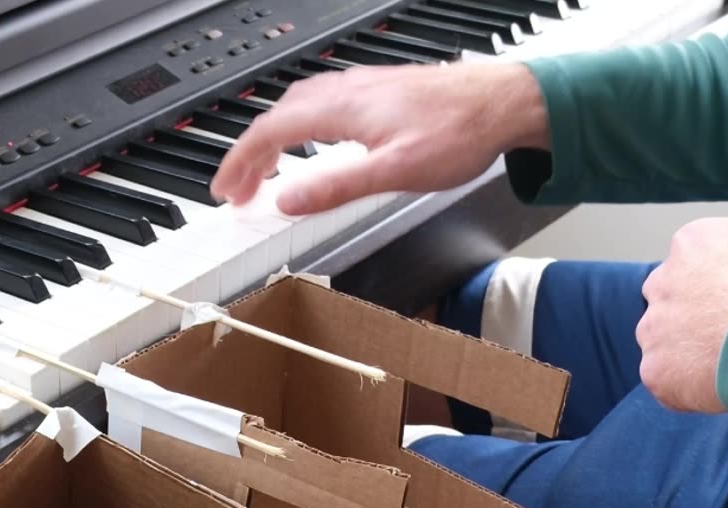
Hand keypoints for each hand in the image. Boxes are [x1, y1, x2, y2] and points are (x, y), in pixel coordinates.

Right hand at [209, 62, 548, 214]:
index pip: (268, 133)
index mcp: (340, 109)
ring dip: (272, 140)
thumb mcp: (393, 173)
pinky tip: (310, 140)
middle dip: (249, 157)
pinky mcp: (377, 91)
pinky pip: (319, 104)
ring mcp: (361, 88)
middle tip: (238, 191)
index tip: (225, 192)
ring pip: (296, 108)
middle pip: (275, 119)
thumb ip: (335, 187)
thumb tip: (286, 200)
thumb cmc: (458, 133)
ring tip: (264, 171)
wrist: (503, 103)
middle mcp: (345, 92)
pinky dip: (297, 127)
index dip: (239, 164)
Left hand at [637, 217, 727, 412]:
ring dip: (690, 356)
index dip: (718, 289)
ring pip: (663, 344)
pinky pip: (668, 383)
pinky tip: (724, 385)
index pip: (693, 266)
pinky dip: (691, 390)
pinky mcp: (655, 369)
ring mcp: (654, 327)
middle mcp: (662, 281)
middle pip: (670, 303)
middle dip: (694, 320)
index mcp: (693, 243)